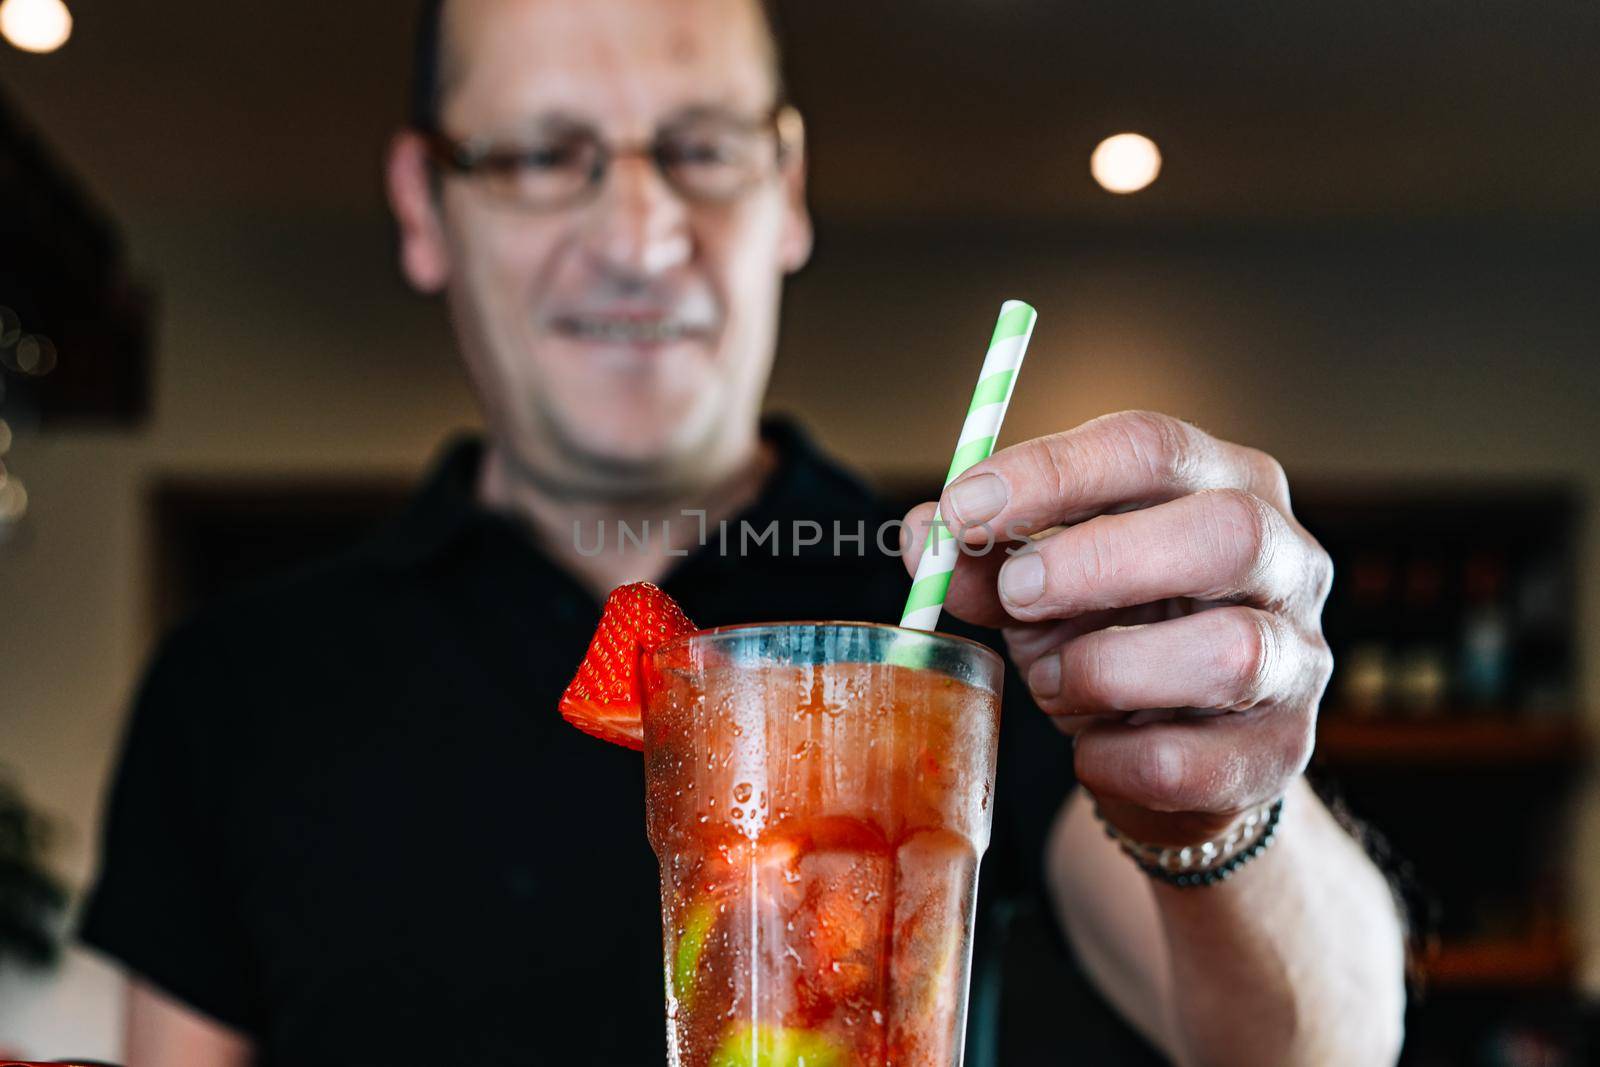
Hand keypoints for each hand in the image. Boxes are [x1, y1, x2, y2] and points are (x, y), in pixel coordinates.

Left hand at [901, 411, 1333, 845]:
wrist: (1173, 759)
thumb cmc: (1110, 637)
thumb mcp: (1042, 587)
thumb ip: (985, 560)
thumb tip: (925, 535)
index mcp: (1224, 483)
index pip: (1151, 447)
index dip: (1053, 472)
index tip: (964, 509)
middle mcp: (1286, 560)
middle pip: (1224, 531)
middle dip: (1100, 561)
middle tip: (1016, 594)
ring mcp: (1299, 660)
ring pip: (1227, 652)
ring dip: (1107, 668)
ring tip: (1053, 680)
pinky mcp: (1281, 756)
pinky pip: (1192, 761)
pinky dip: (1113, 758)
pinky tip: (1088, 747)